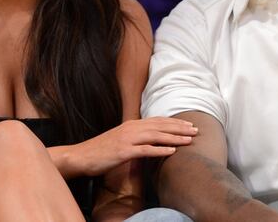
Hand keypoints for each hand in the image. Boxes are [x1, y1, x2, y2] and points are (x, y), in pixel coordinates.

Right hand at [73, 117, 197, 175]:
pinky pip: (145, 150)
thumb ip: (135, 137)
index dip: (175, 122)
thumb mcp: (120, 139)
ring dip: (175, 137)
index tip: (189, 125)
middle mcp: (131, 129)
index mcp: (131, 125)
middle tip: (196, 130)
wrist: (81, 156)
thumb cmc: (101, 151)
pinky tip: (172, 152)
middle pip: (161, 126)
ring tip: (189, 140)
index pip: (158, 121)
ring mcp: (127, 139)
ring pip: (156, 136)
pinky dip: (160, 150)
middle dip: (180, 128)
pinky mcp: (124, 152)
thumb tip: (151, 140)